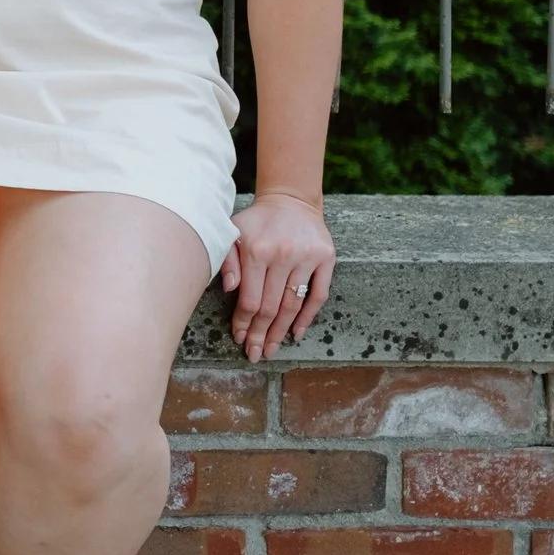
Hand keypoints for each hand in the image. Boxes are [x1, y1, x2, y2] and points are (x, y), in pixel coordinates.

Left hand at [219, 188, 333, 362]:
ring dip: (281, 332)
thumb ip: (227, 260)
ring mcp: (307, 257)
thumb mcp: (233, 232)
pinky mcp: (326, 258)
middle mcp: (283, 255)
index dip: (244, 323)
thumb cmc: (257, 222)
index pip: (250, 299)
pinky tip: (297, 333)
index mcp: (257, 250)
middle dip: (260, 335)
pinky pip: (318, 295)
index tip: (239, 338)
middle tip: (255, 354)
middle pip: (271, 307)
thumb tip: (229, 290)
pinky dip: (308, 317)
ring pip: (293, 305)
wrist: (291, 200)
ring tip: (272, 349)